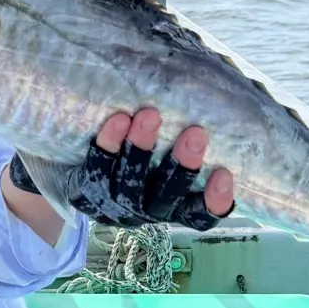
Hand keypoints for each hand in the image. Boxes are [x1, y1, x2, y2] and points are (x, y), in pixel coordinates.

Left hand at [66, 107, 234, 228]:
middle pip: (169, 195)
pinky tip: (118, 121)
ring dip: (142, 147)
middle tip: (196, 133)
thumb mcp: (170, 153)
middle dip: (183, 164)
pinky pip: (98, 168)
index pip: (201, 216)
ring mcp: (118, 204)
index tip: (225, 174)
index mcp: (175, 207)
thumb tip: (218, 92)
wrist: (83, 174)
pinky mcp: (88, 191)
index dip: (215, 201)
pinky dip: (108, 145)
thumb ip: (189, 136)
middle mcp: (150, 211)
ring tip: (150, 115)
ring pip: (132, 181)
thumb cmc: (145, 155)